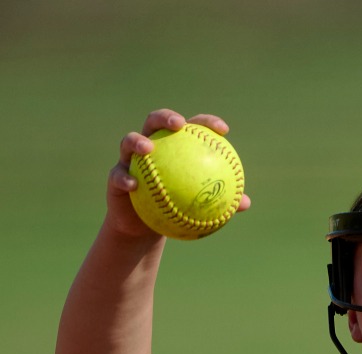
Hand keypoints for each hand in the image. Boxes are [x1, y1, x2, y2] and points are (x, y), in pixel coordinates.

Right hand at [104, 109, 252, 241]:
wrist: (144, 227)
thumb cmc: (176, 211)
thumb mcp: (199, 209)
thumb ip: (221, 203)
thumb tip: (246, 203)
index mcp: (174, 147)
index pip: (191, 127)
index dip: (206, 122)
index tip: (223, 129)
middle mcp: (151, 146)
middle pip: (156, 121)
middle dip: (166, 117)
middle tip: (179, 124)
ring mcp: (131, 160)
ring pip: (130, 141)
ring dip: (138, 141)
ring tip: (148, 148)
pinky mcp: (115, 177)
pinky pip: (118, 175)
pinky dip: (125, 178)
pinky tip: (134, 185)